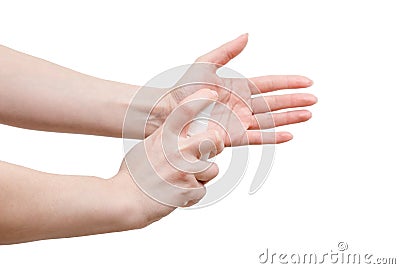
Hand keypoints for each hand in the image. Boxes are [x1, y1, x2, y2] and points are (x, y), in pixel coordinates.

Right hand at [113, 89, 223, 226]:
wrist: (125, 201)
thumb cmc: (134, 175)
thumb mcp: (147, 147)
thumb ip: (165, 138)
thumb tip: (181, 135)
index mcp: (165, 137)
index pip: (184, 112)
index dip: (200, 100)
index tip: (211, 94)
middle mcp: (177, 150)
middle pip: (214, 140)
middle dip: (215, 147)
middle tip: (205, 153)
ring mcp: (184, 169)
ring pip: (212, 170)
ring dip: (201, 177)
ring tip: (180, 181)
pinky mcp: (188, 189)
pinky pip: (202, 190)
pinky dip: (192, 194)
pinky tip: (176, 193)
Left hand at [147, 34, 316, 144]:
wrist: (168, 109)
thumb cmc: (184, 87)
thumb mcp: (205, 63)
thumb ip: (227, 51)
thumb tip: (247, 36)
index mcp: (238, 88)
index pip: (269, 84)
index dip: (288, 83)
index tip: (307, 82)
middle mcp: (242, 105)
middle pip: (274, 102)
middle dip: (294, 101)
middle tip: (314, 100)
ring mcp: (238, 121)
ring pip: (270, 120)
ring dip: (289, 118)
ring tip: (308, 115)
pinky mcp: (232, 135)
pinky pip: (256, 137)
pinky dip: (273, 136)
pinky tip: (289, 135)